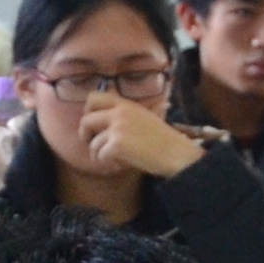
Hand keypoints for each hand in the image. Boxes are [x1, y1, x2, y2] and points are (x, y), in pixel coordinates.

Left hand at [80, 93, 205, 183]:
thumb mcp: (145, 118)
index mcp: (126, 104)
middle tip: (95, 146)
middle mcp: (119, 113)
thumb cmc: (165, 140)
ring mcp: (117, 128)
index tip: (95, 125)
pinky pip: (99, 156)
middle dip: (86, 135)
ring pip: (92, 143)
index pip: (94, 97)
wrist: (178, 154)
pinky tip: (120, 165)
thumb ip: (125, 115)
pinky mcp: (117, 145)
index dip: (88, 112)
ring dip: (99, 155)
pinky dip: (107, 164)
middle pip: (86, 120)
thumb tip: (104, 123)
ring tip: (115, 160)